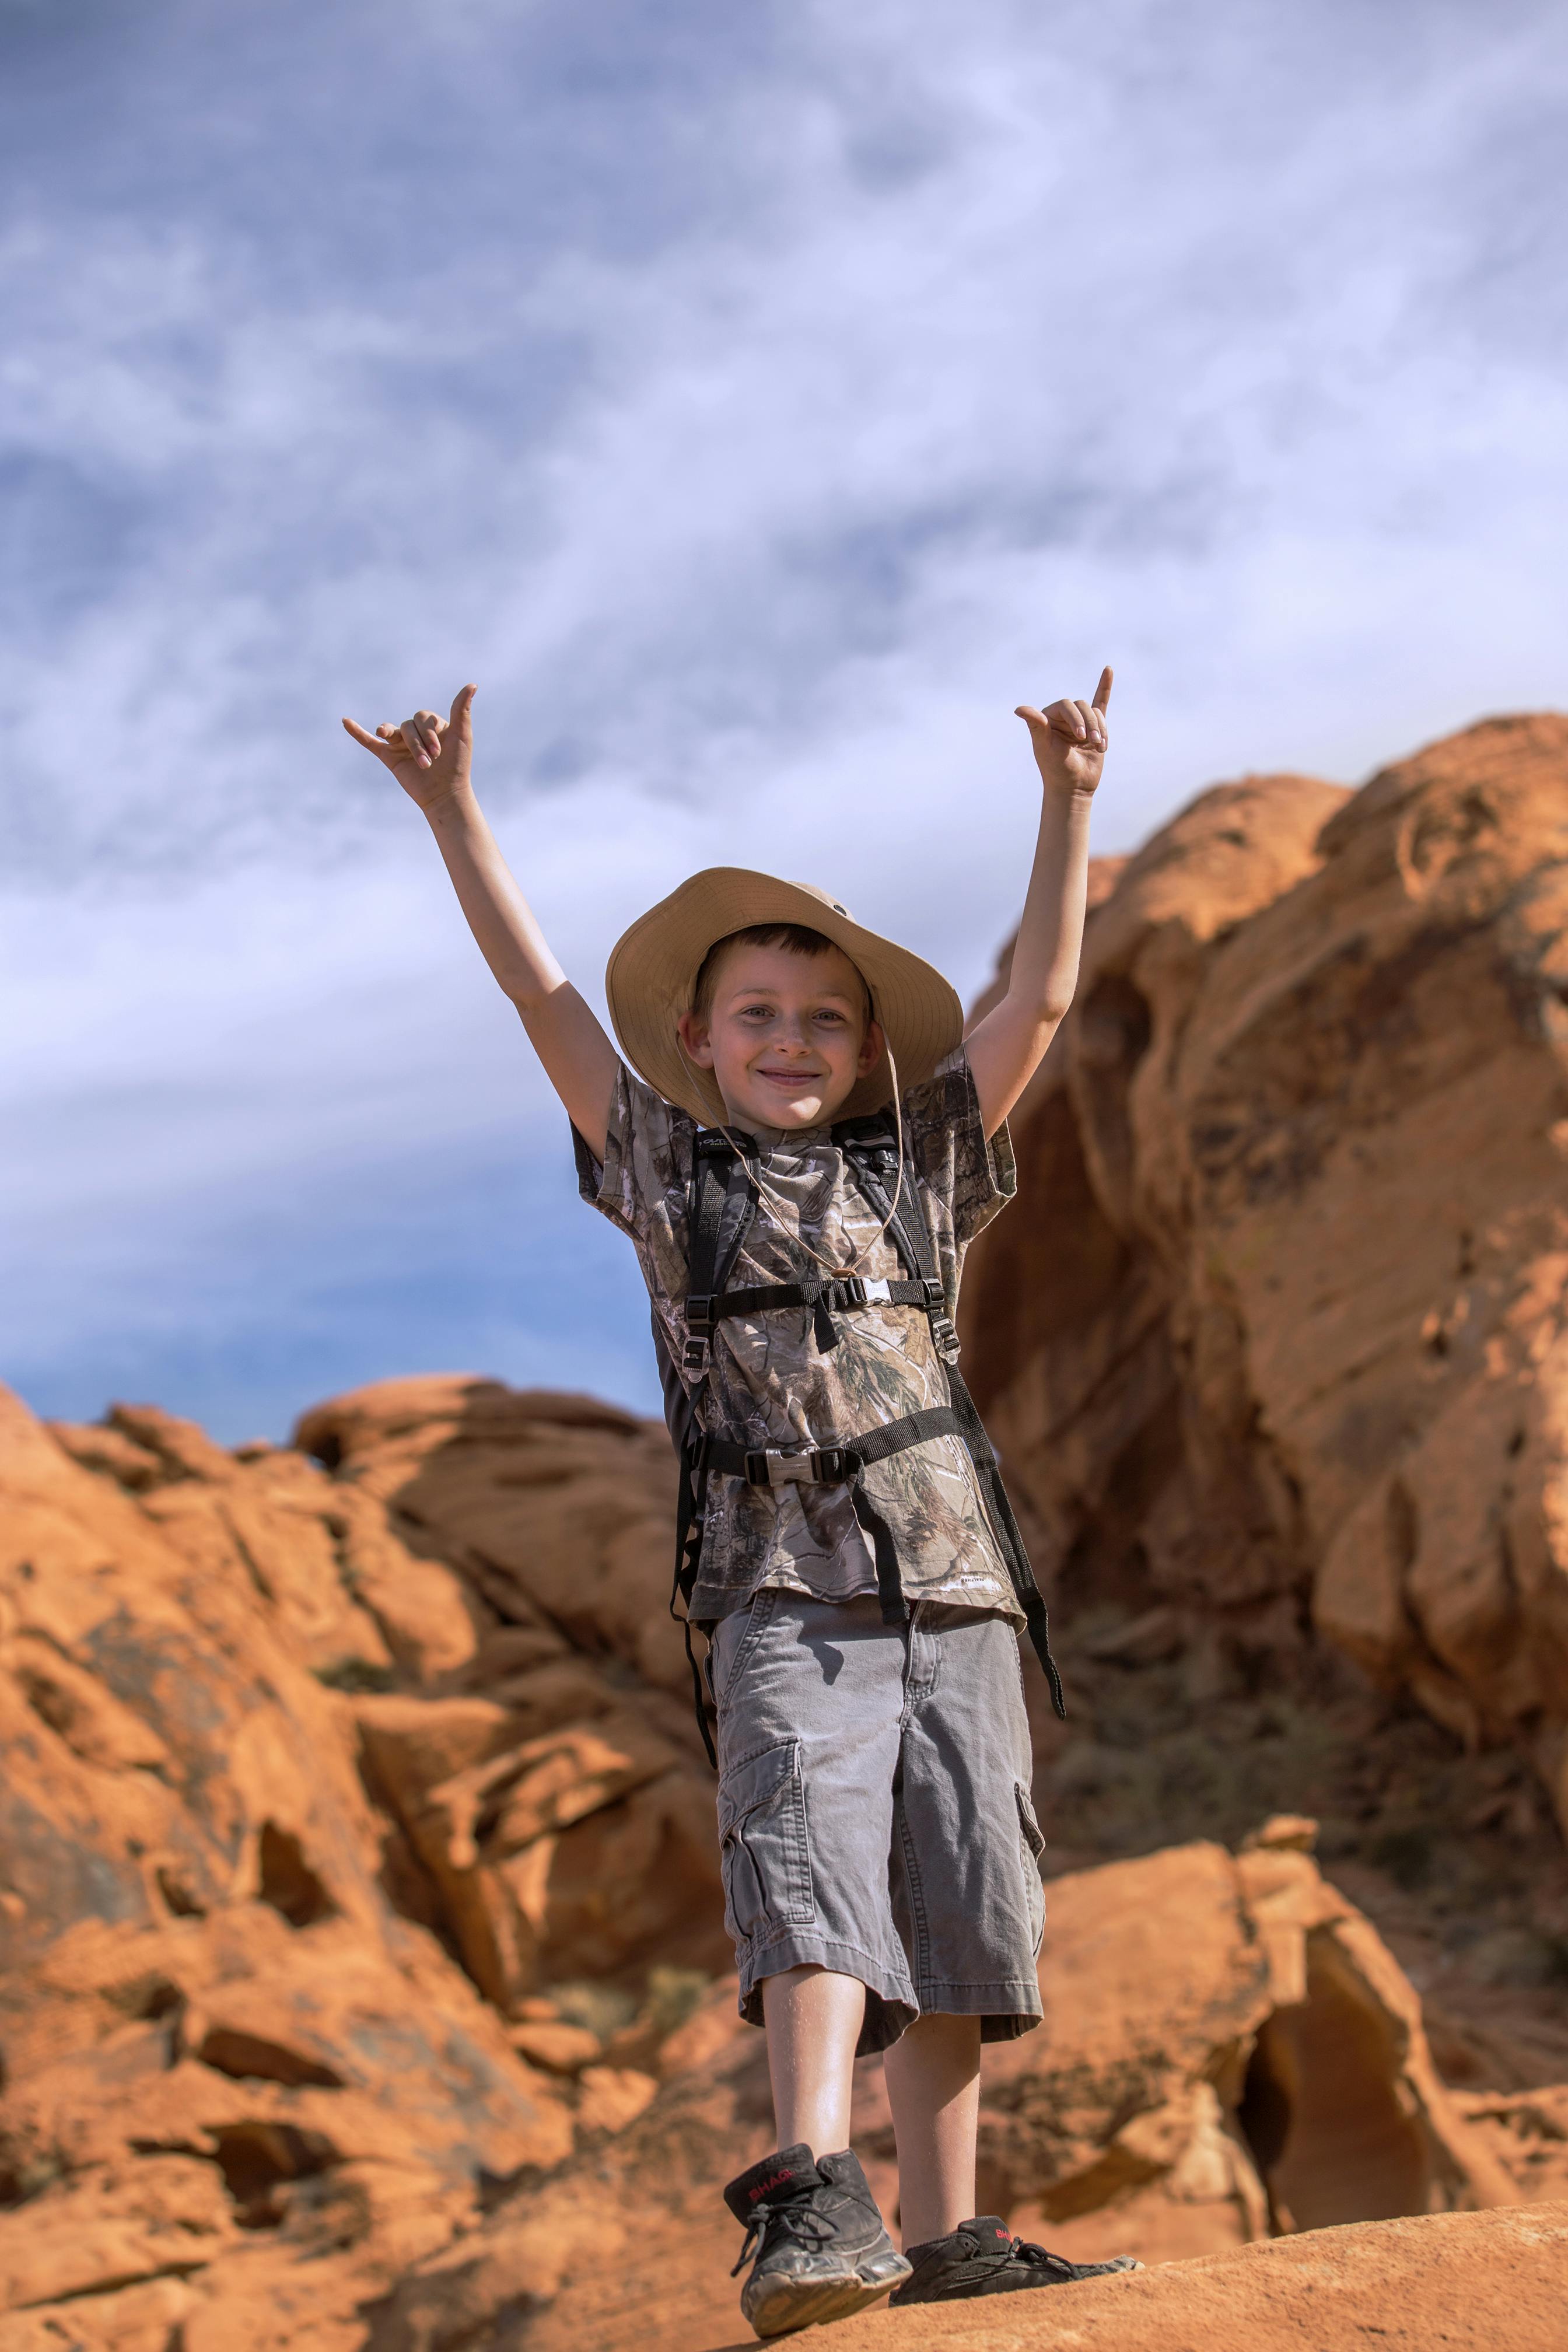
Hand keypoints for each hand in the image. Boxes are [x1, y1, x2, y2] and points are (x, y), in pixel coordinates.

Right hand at [342, 683, 476, 811]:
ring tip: (420, 763)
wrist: (446, 794)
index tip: (439, 752)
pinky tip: (345, 721)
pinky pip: (369, 741)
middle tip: (430, 762)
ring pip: (393, 732)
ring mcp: (400, 743)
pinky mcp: (388, 756)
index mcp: (430, 725)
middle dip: (419, 743)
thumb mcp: (462, 734)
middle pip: (408, 725)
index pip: (422, 717)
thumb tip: (472, 684)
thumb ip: (461, 710)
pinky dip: (357, 732)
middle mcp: (414, 732)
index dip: (429, 733)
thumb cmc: (457, 765)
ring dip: (407, 746)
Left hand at [1015, 666, 1111, 795]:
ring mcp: (1080, 721)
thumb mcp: (1044, 747)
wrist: (1074, 788)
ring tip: (1100, 746)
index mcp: (1047, 718)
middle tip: (1092, 742)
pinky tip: (1108, 669)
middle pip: (1083, 707)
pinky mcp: (1094, 727)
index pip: (1065, 706)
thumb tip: (1019, 708)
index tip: (1080, 737)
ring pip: (1095, 712)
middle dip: (1090, 724)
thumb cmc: (1056, 769)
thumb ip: (1036, 725)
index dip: (1075, 718)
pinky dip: (1105, 687)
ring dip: (1101, 729)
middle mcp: (1063, 717)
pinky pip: (1101, 702)